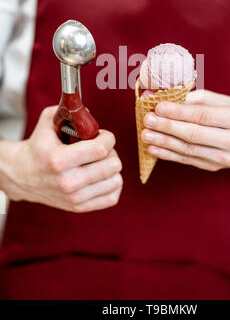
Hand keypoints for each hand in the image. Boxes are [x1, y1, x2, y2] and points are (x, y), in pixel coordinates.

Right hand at [0, 106, 122, 211]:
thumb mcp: (49, 123)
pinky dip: (112, 185)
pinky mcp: (79, 207)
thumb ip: (70, 112)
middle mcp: (68, 181)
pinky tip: (101, 176)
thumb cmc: (39, 146)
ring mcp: (74, 197)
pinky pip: (112, 197)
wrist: (22, 175)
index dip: (108, 138)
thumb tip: (91, 116)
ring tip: (99, 163)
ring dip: (112, 168)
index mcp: (59, 159)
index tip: (103, 136)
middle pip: (112, 165)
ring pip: (116, 180)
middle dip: (111, 152)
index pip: (100, 149)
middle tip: (100, 150)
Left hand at [141, 89, 229, 170]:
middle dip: (167, 127)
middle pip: (194, 134)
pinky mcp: (215, 168)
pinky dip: (168, 154)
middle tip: (148, 120)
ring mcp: (225, 158)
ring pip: (188, 150)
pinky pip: (187, 160)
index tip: (159, 107)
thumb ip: (198, 98)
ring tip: (146, 134)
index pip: (203, 116)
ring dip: (164, 142)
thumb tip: (168, 96)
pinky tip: (153, 148)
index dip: (179, 112)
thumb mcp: (224, 101)